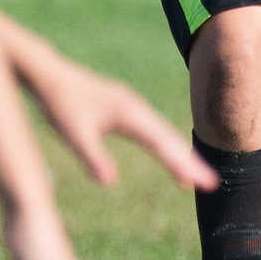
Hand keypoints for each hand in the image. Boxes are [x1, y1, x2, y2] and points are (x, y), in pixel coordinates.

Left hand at [26, 50, 217, 191]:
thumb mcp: (72, 133)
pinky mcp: (126, 110)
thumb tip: (110, 183)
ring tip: (197, 178)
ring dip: (181, 155)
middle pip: (169, 138)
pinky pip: (153, 131)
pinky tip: (170, 157)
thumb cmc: (59, 103)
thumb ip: (92, 156)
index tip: (203, 182)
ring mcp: (132, 107)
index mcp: (129, 113)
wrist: (48, 74)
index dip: (183, 164)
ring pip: (163, 134)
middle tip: (212, 185)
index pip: (162, 143)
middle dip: (190, 161)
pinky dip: (166, 146)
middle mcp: (136, 108)